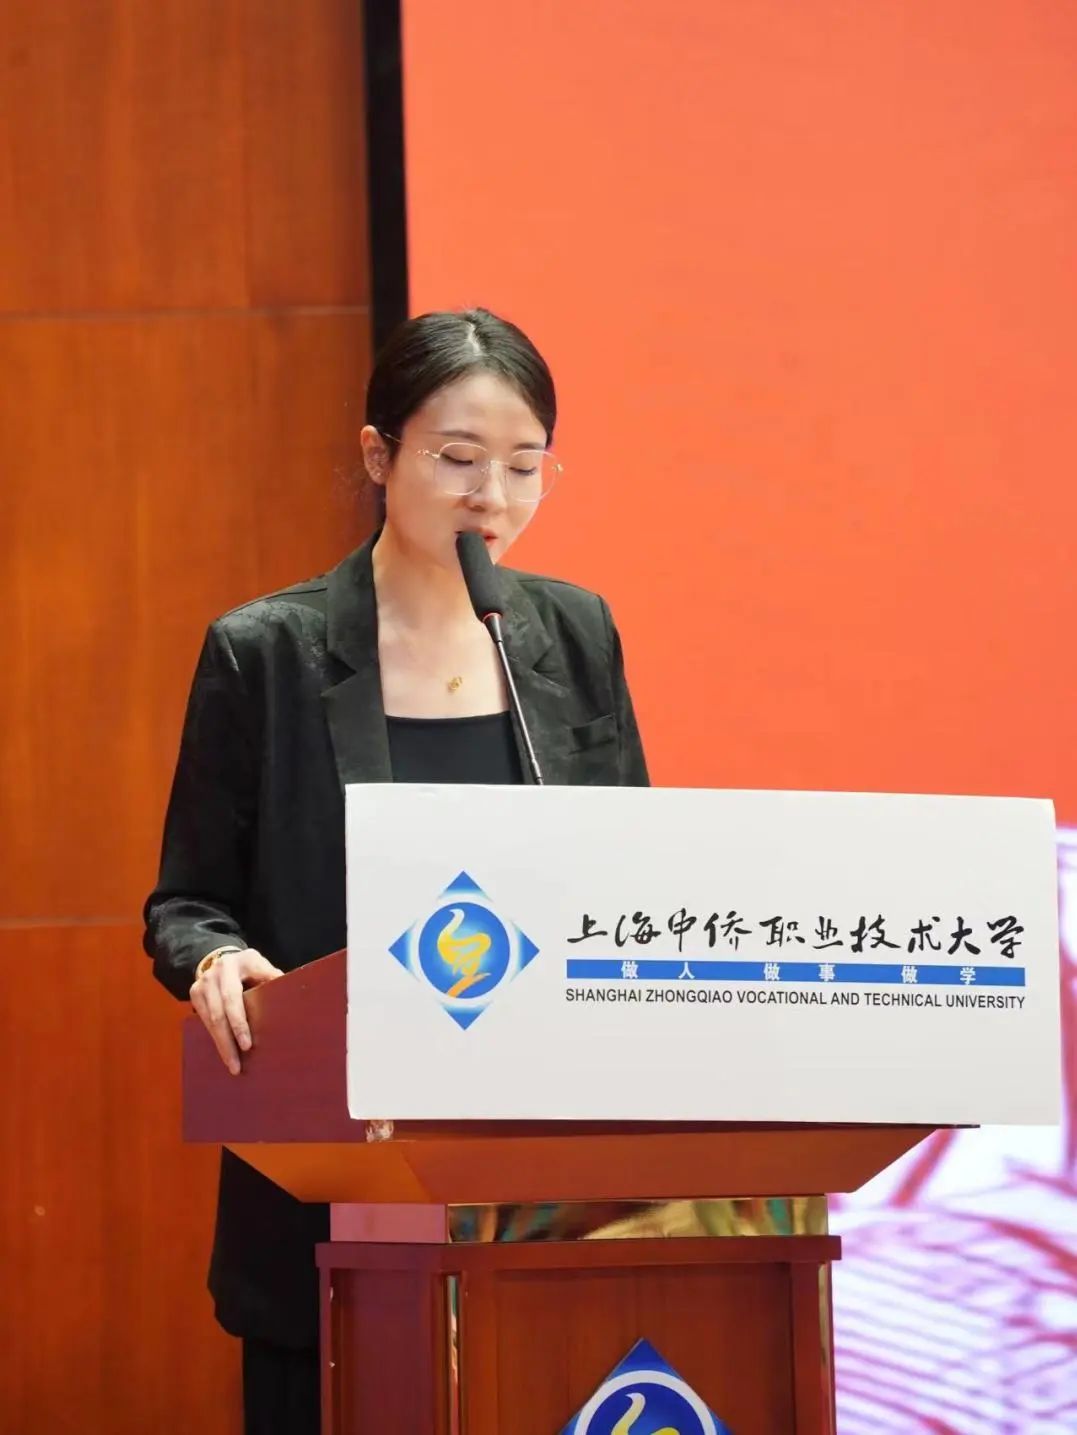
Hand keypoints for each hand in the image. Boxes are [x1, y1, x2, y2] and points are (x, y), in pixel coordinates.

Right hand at [189, 947, 282, 1074]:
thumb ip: (272, 978)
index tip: (247, 1045)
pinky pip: (204, 1022)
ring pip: (209, 1021)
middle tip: (237, 1065)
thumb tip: (290, 995)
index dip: (239, 1023)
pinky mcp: (195, 995)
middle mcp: (214, 975)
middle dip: (228, 1041)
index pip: (233, 998)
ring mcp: (201, 985)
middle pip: (218, 1014)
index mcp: (234, 965)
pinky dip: (215, 1038)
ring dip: (221, 1045)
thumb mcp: (262, 966)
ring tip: (232, 1066)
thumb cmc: (250, 967)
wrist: (223, 958)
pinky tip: (225, 1053)